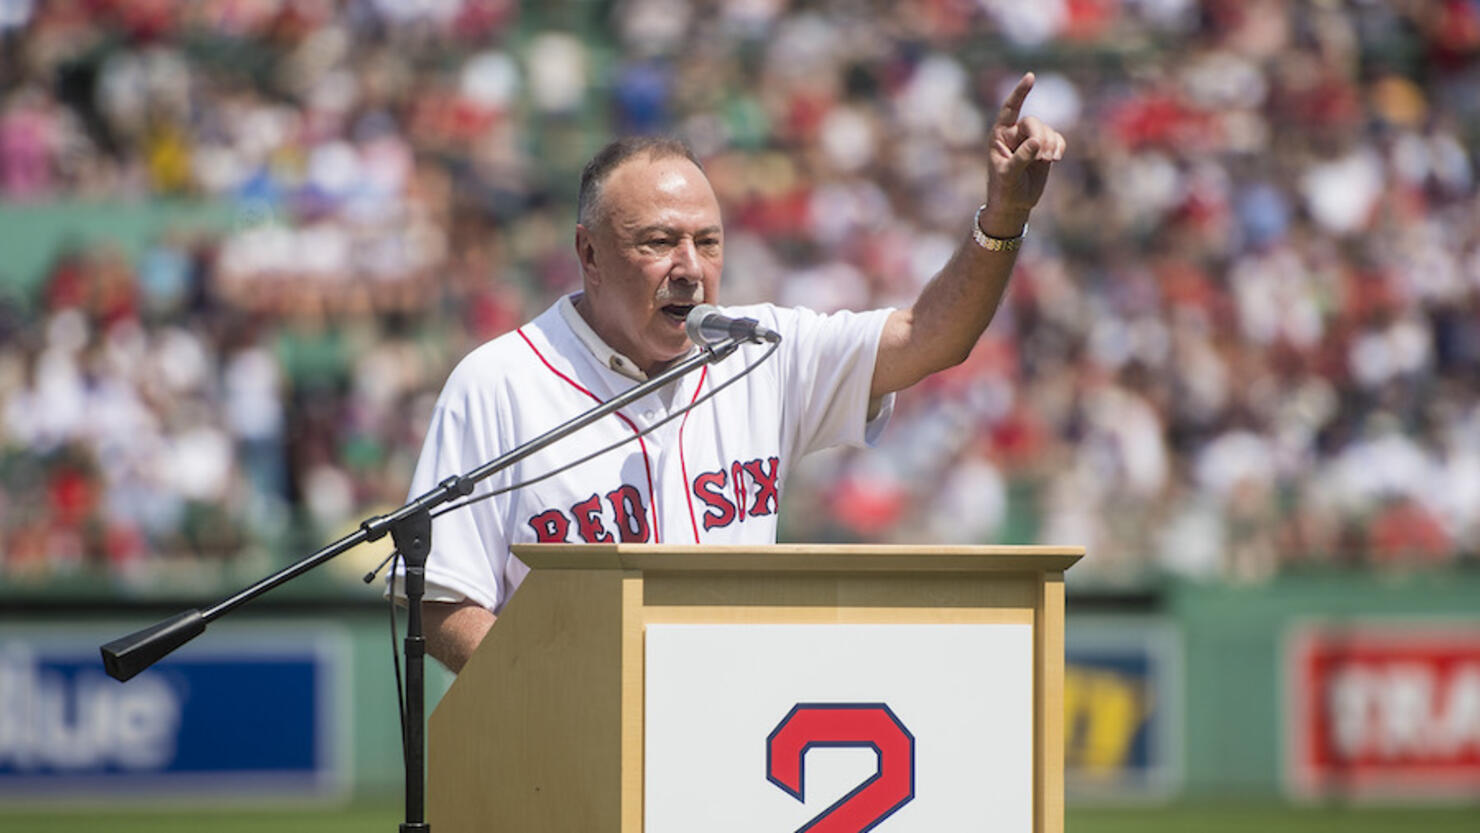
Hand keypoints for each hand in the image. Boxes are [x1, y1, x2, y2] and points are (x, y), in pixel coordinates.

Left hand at [983, 72, 1065, 235]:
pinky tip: (1055, 158)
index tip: (1031, 77)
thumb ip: (1020, 158)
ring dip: (1051, 144)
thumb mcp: (1008, 176)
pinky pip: (1057, 138)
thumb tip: (1036, 142)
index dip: (1020, 93)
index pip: (1010, 109)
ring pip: (1047, 130)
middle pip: (1033, 122)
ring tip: (1048, 161)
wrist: (1015, 204)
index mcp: (999, 135)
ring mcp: (1031, 140)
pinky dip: (1059, 146)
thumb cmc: (1004, 190)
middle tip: (1042, 158)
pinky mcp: (1045, 148)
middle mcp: (1015, 134)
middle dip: (1040, 138)